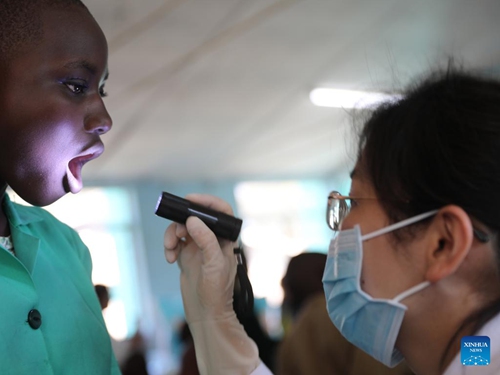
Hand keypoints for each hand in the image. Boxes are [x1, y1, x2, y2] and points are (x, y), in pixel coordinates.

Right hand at [164, 194, 236, 322]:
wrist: (206, 313)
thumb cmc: (217, 291)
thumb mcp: (214, 264)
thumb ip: (205, 240)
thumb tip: (192, 220)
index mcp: (225, 238)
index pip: (221, 211)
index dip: (207, 202)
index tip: (189, 200)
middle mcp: (212, 239)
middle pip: (196, 217)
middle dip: (182, 221)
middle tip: (178, 232)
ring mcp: (198, 247)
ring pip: (182, 228)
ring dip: (172, 235)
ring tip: (170, 249)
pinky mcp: (186, 256)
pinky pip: (174, 242)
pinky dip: (169, 247)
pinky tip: (170, 259)